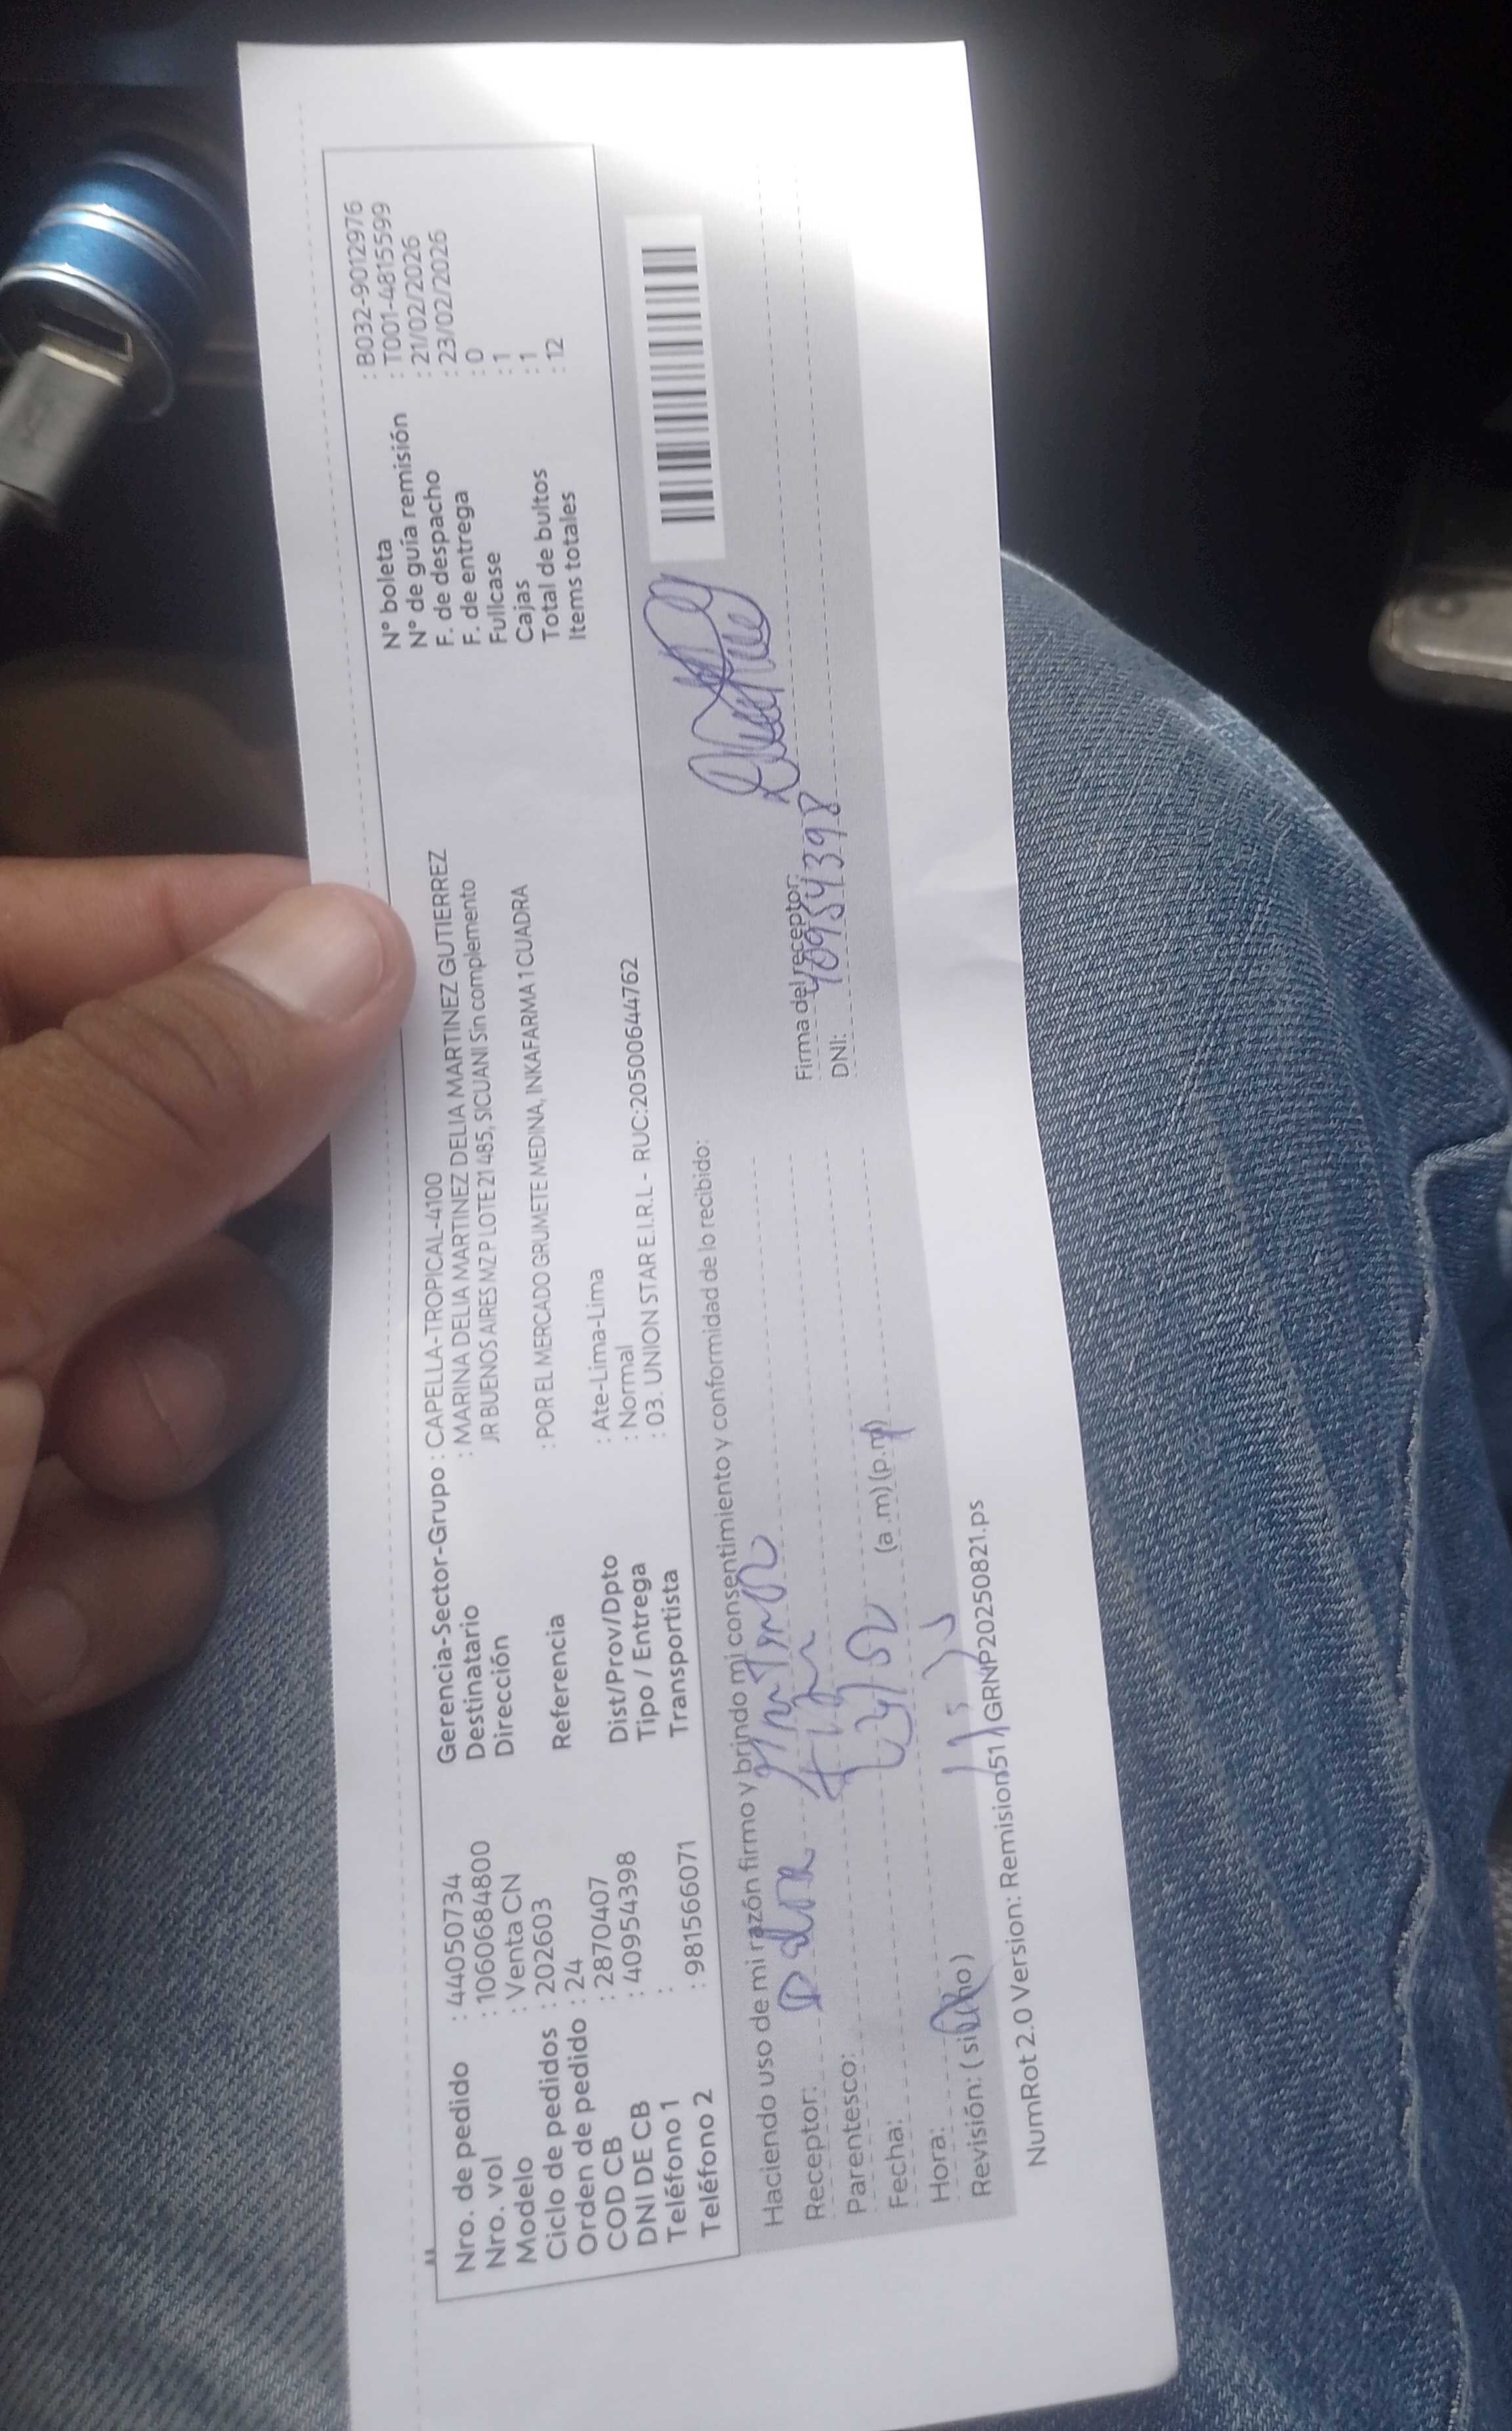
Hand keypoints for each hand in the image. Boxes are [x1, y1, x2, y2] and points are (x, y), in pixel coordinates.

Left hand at [0, 856, 412, 1984]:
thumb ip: (146, 1097)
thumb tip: (351, 939)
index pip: (9, 951)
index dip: (180, 931)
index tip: (378, 945)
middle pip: (142, 1172)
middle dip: (172, 1283)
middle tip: (132, 1382)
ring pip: (181, 1376)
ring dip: (142, 1478)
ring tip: (20, 1572)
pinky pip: (162, 1539)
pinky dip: (115, 1606)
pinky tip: (13, 1678)